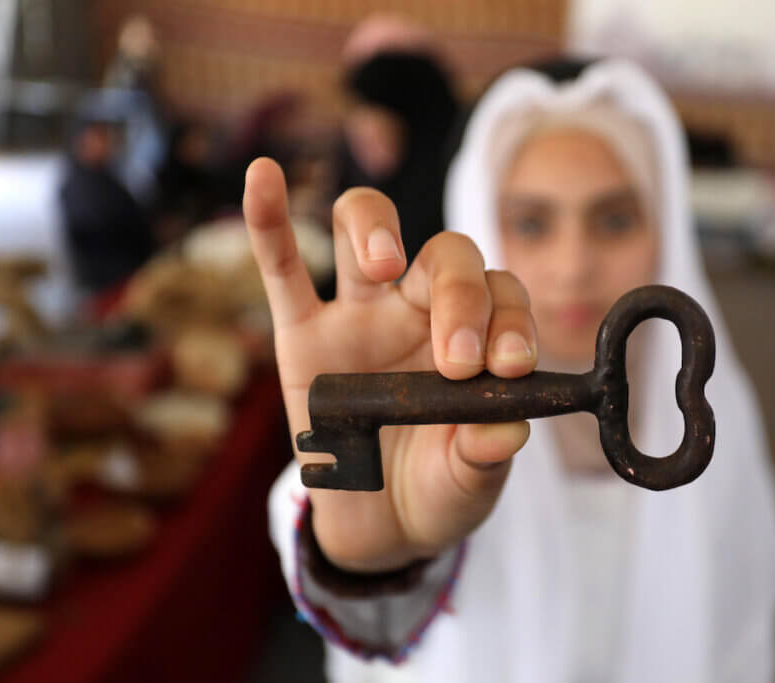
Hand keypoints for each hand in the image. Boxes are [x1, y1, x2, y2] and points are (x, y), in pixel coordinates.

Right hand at [243, 158, 536, 571]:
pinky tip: (263, 177)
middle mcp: (420, 310)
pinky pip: (281, 266)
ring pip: (363, 230)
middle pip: (444, 255)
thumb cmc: (438, 489)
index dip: (511, 320)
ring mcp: (358, 314)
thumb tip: (507, 429)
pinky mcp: (300, 333)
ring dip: (374, 227)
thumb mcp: (469, 482)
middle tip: (456, 362)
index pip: (501, 294)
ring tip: (381, 262)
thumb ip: (486, 454)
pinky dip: (269, 220)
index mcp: (474, 335)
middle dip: (459, 296)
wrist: (382, 524)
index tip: (510, 368)